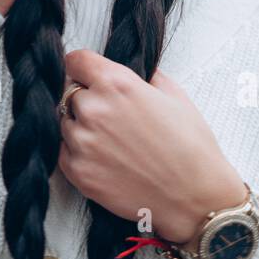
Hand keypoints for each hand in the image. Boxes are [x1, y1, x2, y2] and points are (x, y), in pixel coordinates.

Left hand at [56, 48, 245, 244]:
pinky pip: (64, 152)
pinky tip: (106, 160)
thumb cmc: (191, 148)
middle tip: (111, 118)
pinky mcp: (77, 171)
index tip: (86, 76)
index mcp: (116, 83)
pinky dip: (78, 153)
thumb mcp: (174, 95)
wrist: (195, 197)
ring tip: (113, 143)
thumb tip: (134, 70)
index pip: (75, 61)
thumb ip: (145, 75)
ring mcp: (82, 141)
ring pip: (65, 123)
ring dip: (81, 128)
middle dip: (86, 100)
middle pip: (69, 93)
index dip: (83, 68)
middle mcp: (93, 109)